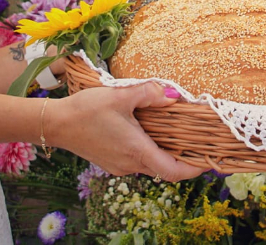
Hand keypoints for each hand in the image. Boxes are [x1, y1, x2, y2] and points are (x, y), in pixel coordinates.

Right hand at [51, 84, 204, 181]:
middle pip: (165, 168)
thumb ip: (150, 94)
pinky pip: (138, 160)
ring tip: (176, 132)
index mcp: (137, 151)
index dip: (195, 169)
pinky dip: (149, 149)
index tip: (210, 160)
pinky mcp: (111, 162)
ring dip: (165, 151)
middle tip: (198, 140)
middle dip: (183, 157)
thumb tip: (174, 96)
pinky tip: (149, 131)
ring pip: (151, 163)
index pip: (174, 171)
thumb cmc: (86, 110)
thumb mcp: (120, 95)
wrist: (55, 124)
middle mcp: (130, 164)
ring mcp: (119, 166)